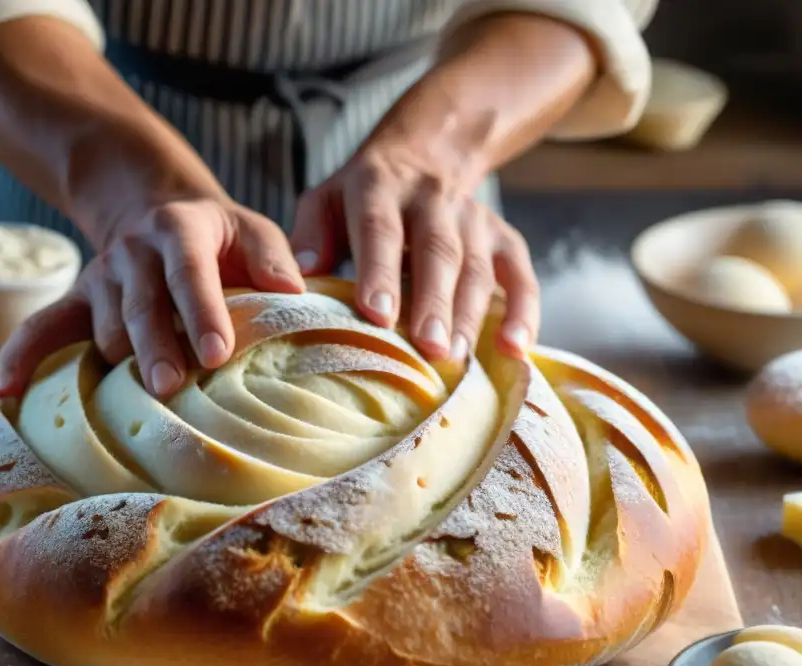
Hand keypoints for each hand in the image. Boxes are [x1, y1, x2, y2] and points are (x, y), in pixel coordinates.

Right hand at [0, 191, 304, 400]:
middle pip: (139, 307)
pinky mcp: (76, 303)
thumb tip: (291, 290)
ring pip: (104, 332)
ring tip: (141, 413)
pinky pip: (41, 329)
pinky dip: (20, 358)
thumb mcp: (251, 228)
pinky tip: (5, 393)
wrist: (156, 214)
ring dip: (122, 368)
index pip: (189, 272)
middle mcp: (133, 253)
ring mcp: (100, 280)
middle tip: (172, 387)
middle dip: (156, 348)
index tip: (217, 352)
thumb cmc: (218, 238)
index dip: (202, 311)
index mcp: (180, 231)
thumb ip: (272, 257)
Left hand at [289, 135, 538, 363]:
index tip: (376, 314)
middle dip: (434, 301)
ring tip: (457, 359)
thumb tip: (296, 282)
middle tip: (429, 347)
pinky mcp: (505, 238)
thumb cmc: (362, 198)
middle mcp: (431, 200)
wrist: (427, 152)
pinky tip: (516, 350)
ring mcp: (473, 219)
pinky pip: (521, 276)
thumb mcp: (325, 200)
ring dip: (470, 315)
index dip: (380, 271)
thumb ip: (310, 236)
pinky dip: (523, 313)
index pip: (380, 229)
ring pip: (477, 268)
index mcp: (379, 188)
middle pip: (437, 252)